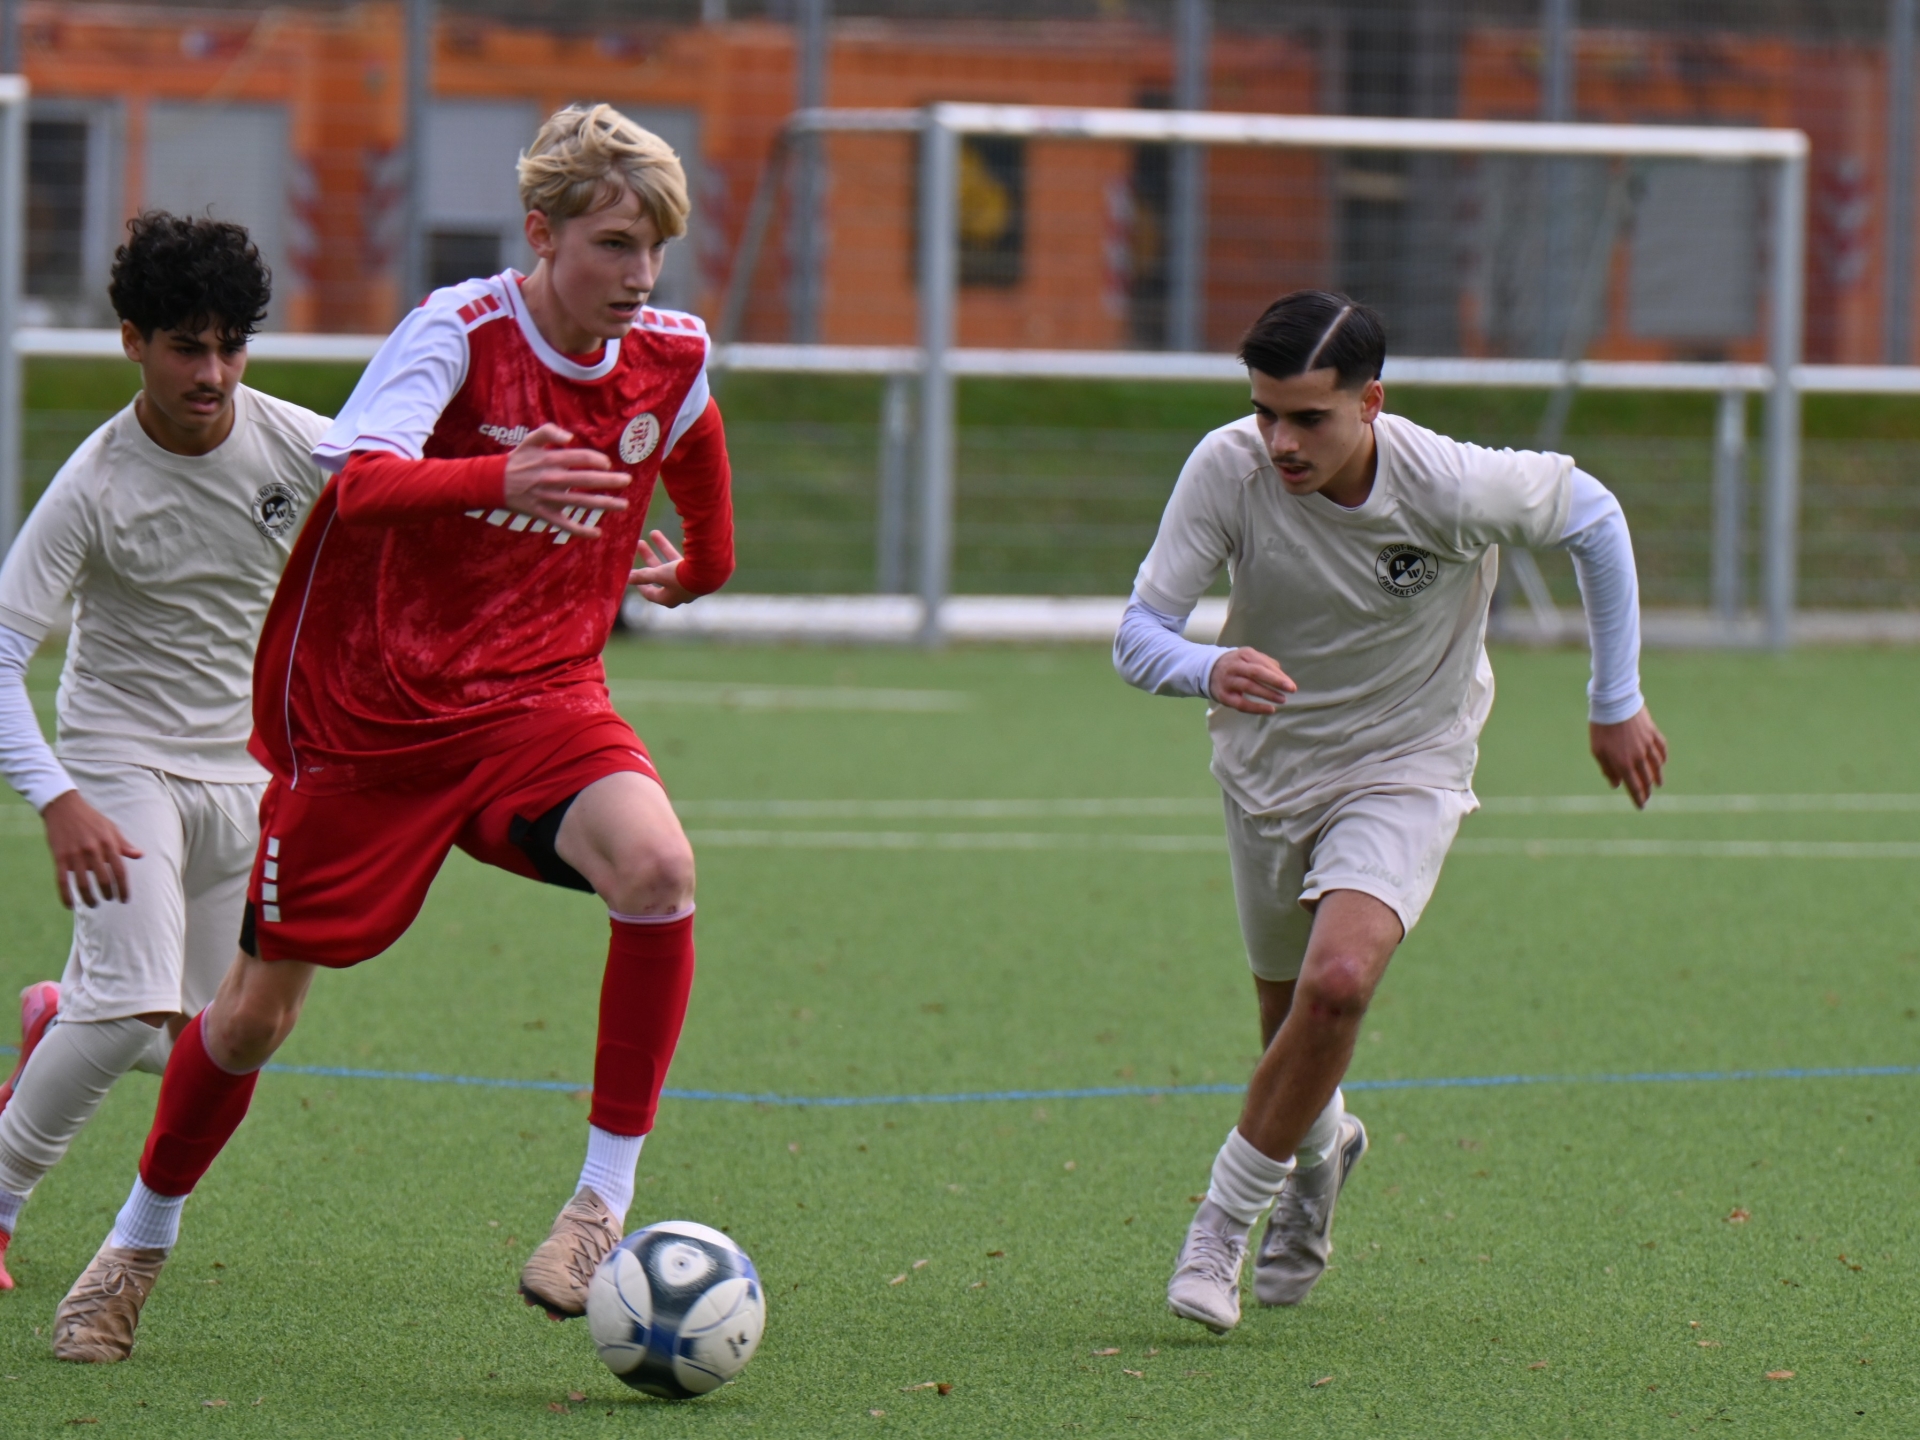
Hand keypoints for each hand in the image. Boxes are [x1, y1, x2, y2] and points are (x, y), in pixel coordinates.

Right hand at [42, 789, 142, 908]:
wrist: (64, 807)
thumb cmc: (91, 818)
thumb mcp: (111, 828)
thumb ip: (124, 844)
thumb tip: (141, 855)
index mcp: (109, 844)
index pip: (120, 871)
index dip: (124, 888)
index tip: (124, 900)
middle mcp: (93, 850)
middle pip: (104, 880)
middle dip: (108, 894)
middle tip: (109, 900)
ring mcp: (75, 854)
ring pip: (83, 884)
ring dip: (89, 898)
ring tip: (93, 904)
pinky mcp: (59, 856)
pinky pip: (63, 881)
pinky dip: (66, 896)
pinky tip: (71, 906)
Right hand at [502, 424, 628, 538]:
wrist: (494, 483)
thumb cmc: (518, 460)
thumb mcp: (530, 440)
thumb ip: (549, 432)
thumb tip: (569, 438)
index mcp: (550, 460)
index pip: (581, 458)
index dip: (597, 460)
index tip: (608, 464)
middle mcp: (552, 479)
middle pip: (586, 480)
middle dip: (609, 481)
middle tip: (626, 481)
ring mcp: (549, 499)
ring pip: (581, 503)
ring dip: (604, 504)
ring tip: (623, 505)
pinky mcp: (545, 515)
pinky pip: (565, 525)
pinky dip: (581, 531)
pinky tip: (597, 533)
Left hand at [629, 530, 695, 607]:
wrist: (711, 571)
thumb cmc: (683, 577)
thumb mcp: (659, 575)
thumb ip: (642, 575)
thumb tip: (624, 578)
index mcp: (668, 598)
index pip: (650, 593)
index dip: (640, 584)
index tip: (633, 574)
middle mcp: (678, 592)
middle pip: (658, 575)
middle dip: (649, 558)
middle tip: (640, 543)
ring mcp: (688, 582)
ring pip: (670, 564)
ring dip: (661, 548)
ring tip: (653, 532)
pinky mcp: (696, 571)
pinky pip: (682, 559)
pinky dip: (674, 549)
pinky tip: (674, 537)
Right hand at [1208, 647, 1297, 714]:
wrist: (1208, 670)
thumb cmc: (1237, 664)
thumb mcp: (1249, 657)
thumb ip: (1266, 663)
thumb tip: (1282, 675)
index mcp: (1244, 654)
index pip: (1263, 664)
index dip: (1278, 675)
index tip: (1291, 685)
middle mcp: (1235, 666)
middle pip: (1256, 672)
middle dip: (1275, 681)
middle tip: (1291, 689)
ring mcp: (1228, 681)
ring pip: (1249, 687)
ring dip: (1267, 694)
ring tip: (1282, 699)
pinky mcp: (1224, 696)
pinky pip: (1241, 704)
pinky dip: (1256, 708)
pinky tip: (1270, 709)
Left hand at [1590, 705, 1667, 808]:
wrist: (1614, 703)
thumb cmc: (1601, 728)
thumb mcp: (1598, 751)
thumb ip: (1608, 769)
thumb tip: (1616, 784)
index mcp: (1623, 763)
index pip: (1634, 786)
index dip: (1638, 798)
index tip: (1641, 806)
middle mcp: (1639, 757)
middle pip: (1646, 778)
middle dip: (1647, 790)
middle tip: (1647, 798)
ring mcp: (1648, 745)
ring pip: (1656, 765)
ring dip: (1658, 776)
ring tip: (1659, 784)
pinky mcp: (1652, 732)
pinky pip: (1661, 748)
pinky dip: (1663, 757)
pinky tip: (1663, 762)